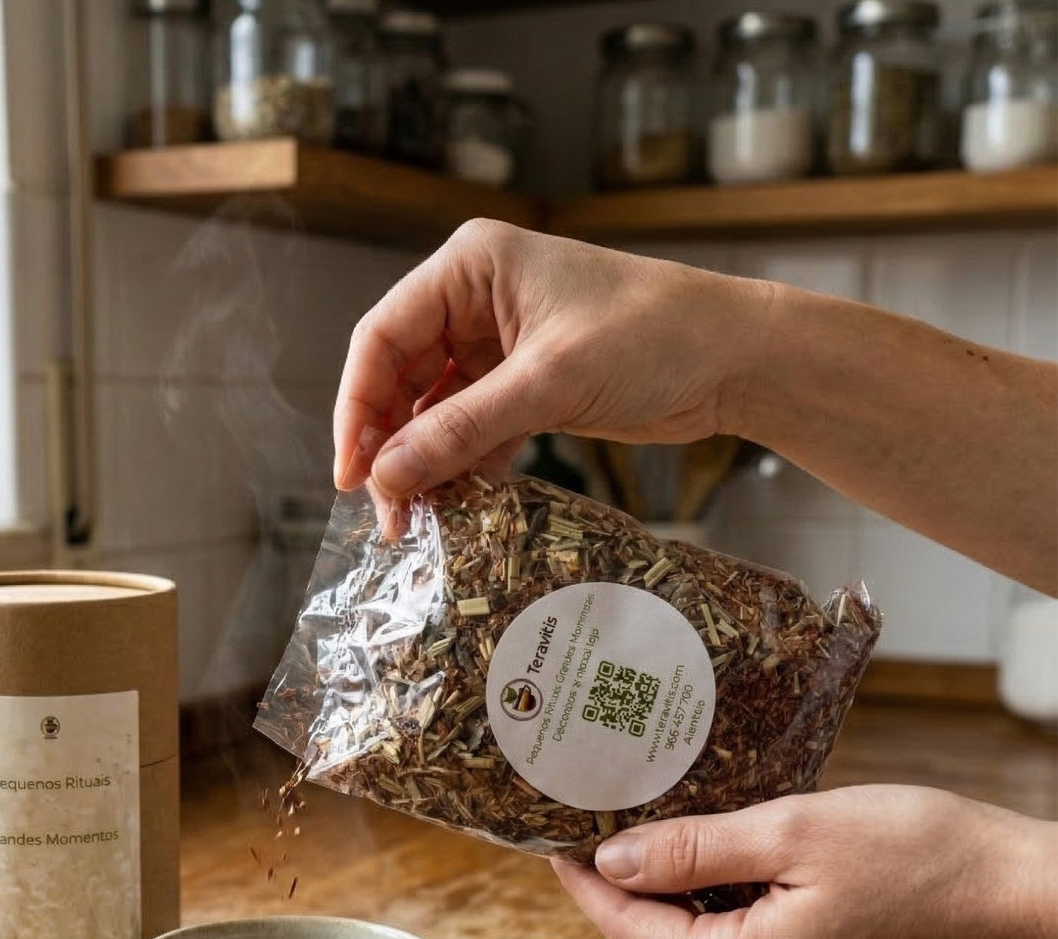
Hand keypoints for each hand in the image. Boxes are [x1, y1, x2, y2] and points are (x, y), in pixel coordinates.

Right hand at [332, 220, 771, 501]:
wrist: (736, 359)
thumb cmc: (655, 336)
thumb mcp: (549, 382)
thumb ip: (461, 429)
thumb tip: (388, 478)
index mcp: (471, 267)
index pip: (383, 336)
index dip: (357, 407)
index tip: (352, 473)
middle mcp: (476, 300)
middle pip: (400, 378)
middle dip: (390, 446)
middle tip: (386, 512)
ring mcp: (500, 345)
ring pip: (433, 411)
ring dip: (424, 464)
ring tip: (416, 521)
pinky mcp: (525, 385)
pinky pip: (471, 429)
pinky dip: (462, 466)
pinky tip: (456, 505)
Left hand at [551, 786, 1057, 938]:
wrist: (1036, 897)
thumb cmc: (927, 857)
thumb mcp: (795, 833)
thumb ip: (695, 850)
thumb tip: (614, 864)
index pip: (636, 934)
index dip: (587, 890)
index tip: (552, 850)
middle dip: (630, 890)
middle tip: (597, 830)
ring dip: (682, 894)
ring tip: (656, 833)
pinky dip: (731, 905)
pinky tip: (727, 860)